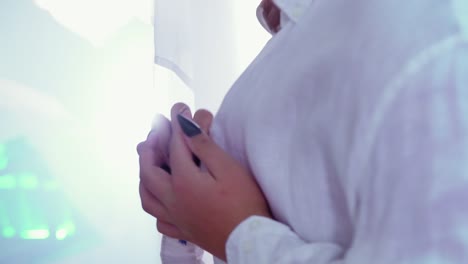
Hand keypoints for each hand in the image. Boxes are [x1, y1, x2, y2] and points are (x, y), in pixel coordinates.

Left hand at [137, 103, 271, 260]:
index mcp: (183, 182)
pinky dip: (156, 207)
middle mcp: (173, 201)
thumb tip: (186, 125)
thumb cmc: (244, 204)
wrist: (252, 241)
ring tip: (149, 164)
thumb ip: (204, 146)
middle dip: (149, 148)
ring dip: (144, 177)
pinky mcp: (184, 232)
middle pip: (149, 171)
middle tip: (154, 133)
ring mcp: (176, 218)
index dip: (176, 125)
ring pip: (147, 197)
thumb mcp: (228, 169)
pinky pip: (160, 221)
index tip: (178, 109)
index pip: (174, 147)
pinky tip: (161, 201)